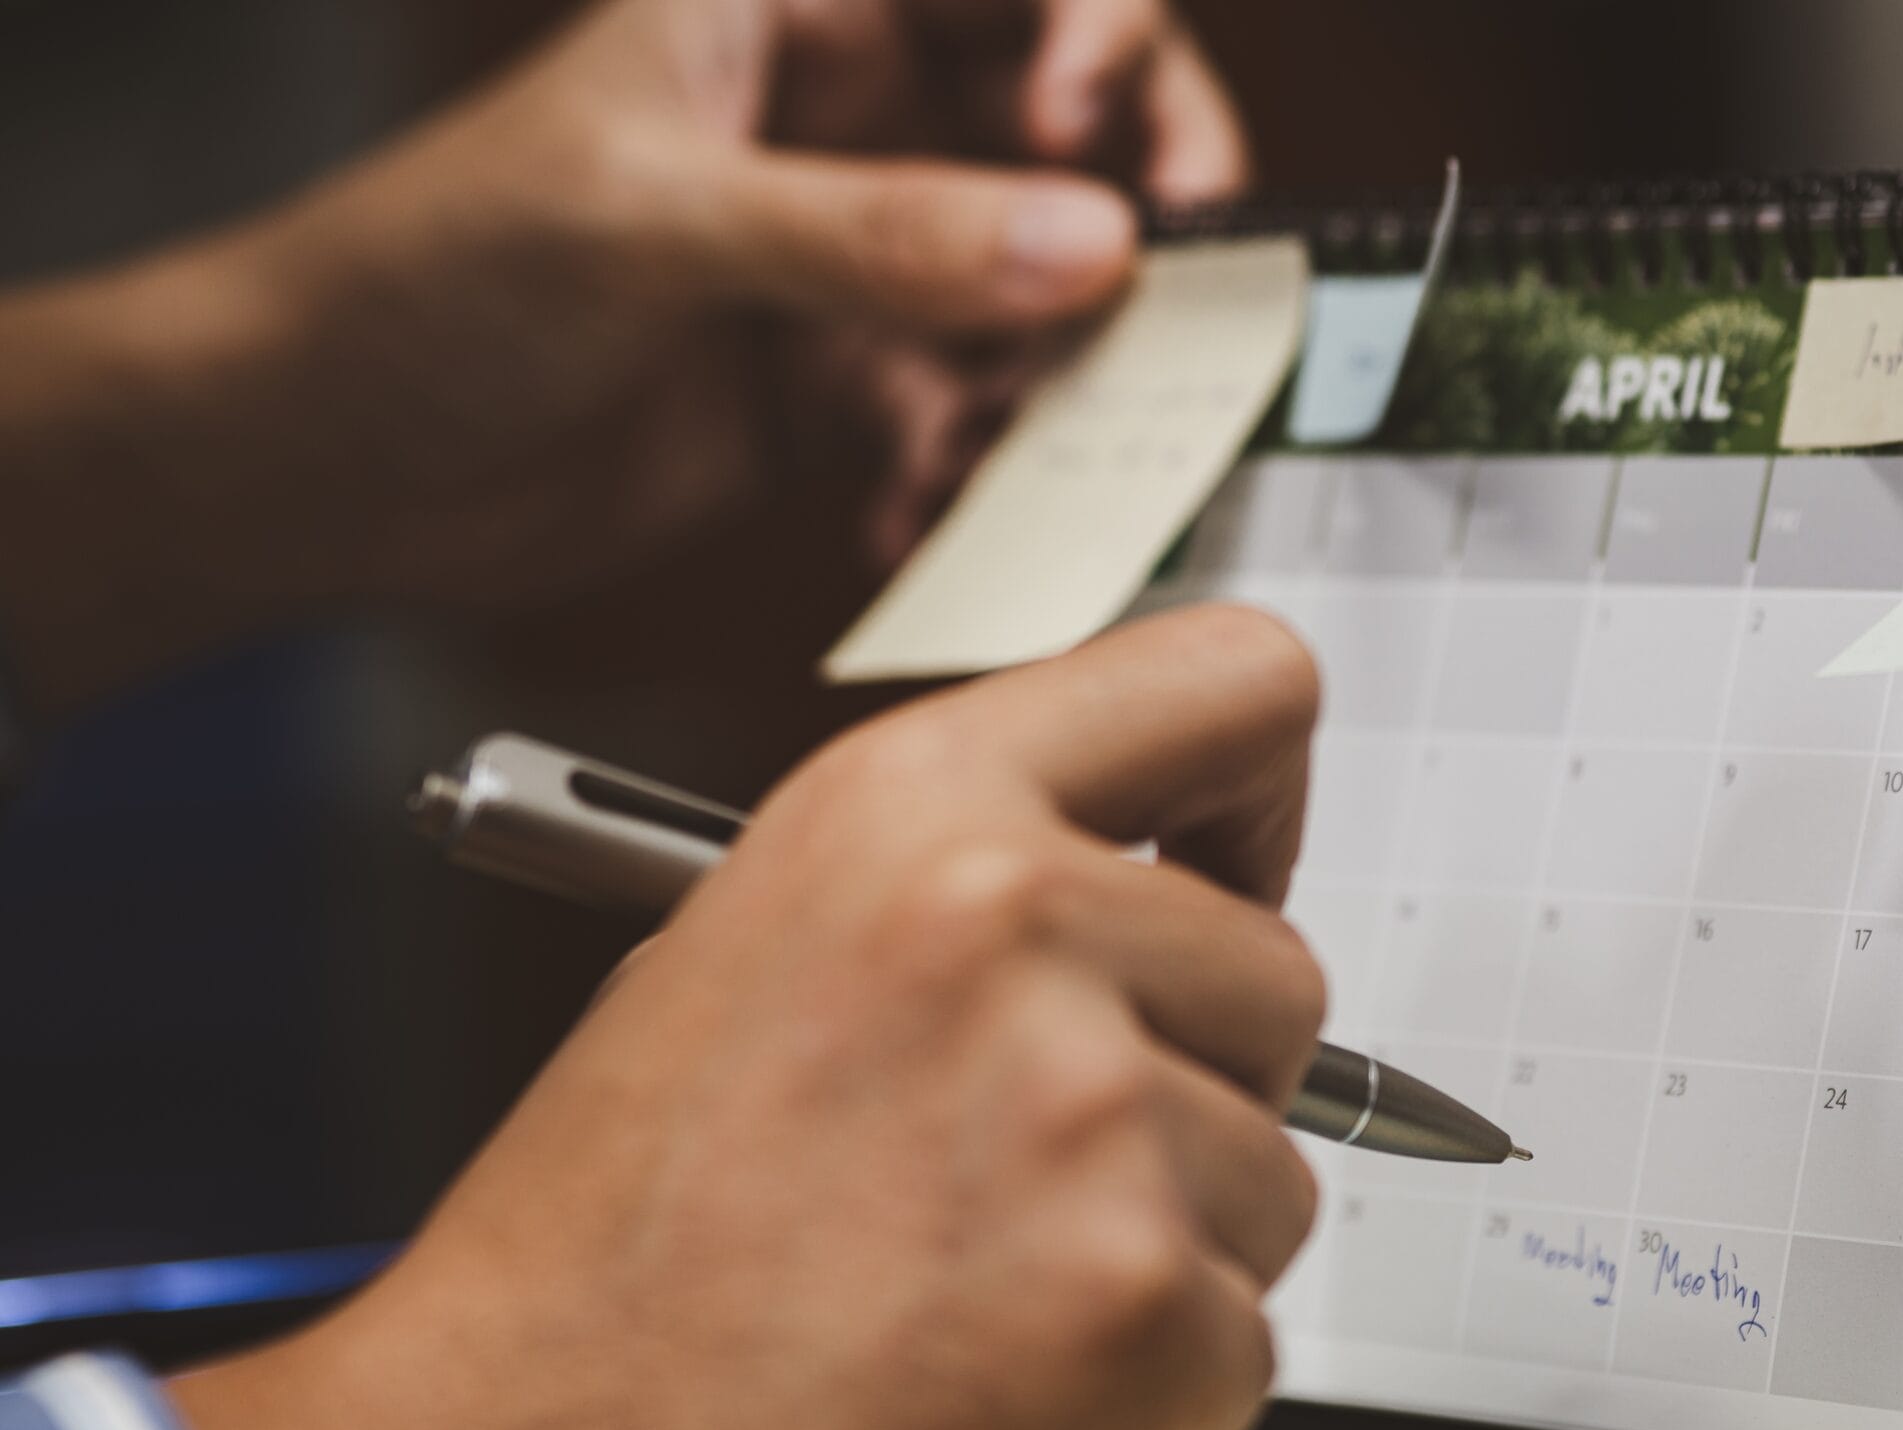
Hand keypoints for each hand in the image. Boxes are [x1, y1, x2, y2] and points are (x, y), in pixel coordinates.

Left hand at [0, 0, 1247, 715]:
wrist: (333, 462)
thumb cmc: (427, 276)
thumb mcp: (655, 224)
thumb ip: (878, 235)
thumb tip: (1089, 244)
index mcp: (789, 16)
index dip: (1095, 33)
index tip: (1084, 134)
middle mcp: (846, 124)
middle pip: (1070, 123)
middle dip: (1141, 198)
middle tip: (1173, 277)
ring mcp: (855, 260)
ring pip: (1040, 283)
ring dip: (1057, 365)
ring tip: (1012, 434)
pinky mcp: (839, 386)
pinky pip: (966, 415)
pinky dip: (966, 470)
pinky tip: (912, 511)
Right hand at [171, 605, 1325, 1429]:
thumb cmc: (599, 1264)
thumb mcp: (747, 958)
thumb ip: (960, 892)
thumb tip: (1145, 905)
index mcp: (912, 807)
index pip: (1237, 682)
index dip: (1256, 792)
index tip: (1226, 869)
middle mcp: (1012, 924)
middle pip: (1278, 974)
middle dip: (1194, 1086)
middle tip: (1029, 1176)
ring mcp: (1087, 1111)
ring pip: (1277, 1174)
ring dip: (1167, 1250)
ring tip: (972, 1300)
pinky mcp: (1135, 1301)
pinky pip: (1246, 1337)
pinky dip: (1154, 1396)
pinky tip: (992, 1401)